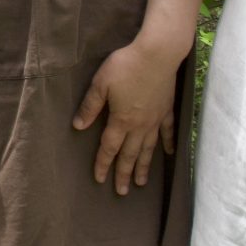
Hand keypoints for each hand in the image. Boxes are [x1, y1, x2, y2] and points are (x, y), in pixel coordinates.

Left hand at [72, 34, 185, 195]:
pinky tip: (167, 154)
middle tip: (122, 191)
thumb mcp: (100, 83)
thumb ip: (90, 106)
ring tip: (142, 182)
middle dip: (124, 173)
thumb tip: (78, 126)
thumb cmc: (125, 65)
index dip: (103, 164)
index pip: (109, 147)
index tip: (99, 179)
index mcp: (121, 120)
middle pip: (130, 154)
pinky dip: (167, 144)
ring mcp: (156, 119)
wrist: (157, 54)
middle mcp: (139, 125)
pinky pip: (168, 132)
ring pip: (148, 148)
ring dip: (144, 166)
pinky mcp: (167, 110)